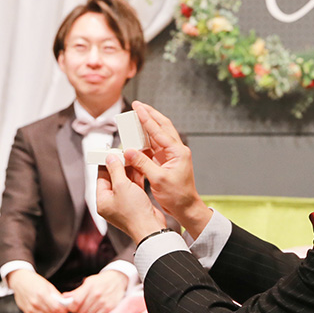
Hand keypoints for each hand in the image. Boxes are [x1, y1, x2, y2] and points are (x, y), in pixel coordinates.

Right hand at [7, 268, 68, 312]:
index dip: (63, 310)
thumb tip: (66, 303)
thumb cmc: (35, 282)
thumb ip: (57, 295)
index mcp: (42, 294)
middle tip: (60, 309)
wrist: (20, 281)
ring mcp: (31, 309)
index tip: (65, 309)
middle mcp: (36, 303)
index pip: (56, 308)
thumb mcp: (48, 285)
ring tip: (53, 311)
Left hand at [63, 269, 127, 312]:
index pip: (75, 301)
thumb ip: (76, 291)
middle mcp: (97, 294)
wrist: (118, 280)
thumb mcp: (88, 282)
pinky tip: (93, 311)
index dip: (70, 306)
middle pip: (80, 310)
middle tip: (79, 307)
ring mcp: (104, 302)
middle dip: (77, 311)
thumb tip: (64, 298)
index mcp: (90, 286)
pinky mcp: (109, 308)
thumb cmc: (101, 281)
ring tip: (87, 308)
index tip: (70, 306)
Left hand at [97, 155, 165, 242]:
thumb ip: (115, 170)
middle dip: (119, 166)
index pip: (101, 177)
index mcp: (102, 201)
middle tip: (124, 155)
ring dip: (129, 171)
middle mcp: (112, 203)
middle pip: (113, 179)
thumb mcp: (122, 186)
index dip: (106, 164)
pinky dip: (136, 178)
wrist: (150, 227)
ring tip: (133, 159)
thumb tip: (110, 159)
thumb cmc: (134, 214)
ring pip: (124, 182)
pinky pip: (134, 187)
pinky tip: (140, 169)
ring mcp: (124, 203)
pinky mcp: (135, 203)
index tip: (111, 153)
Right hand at [124, 102, 211, 236]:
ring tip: (136, 115)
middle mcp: (176, 150)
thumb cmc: (177, 195)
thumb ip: (142, 163)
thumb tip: (128, 151)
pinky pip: (155, 146)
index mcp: (178, 152)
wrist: (185, 207)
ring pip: (158, 135)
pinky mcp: (166, 161)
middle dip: (150, 114)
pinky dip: (145, 140)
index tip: (137, 107)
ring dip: (147, 125)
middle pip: (162, 126)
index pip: (159, 130)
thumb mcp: (157, 179)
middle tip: (138, 105)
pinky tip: (137, 136)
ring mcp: (172, 155)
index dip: (147, 118)